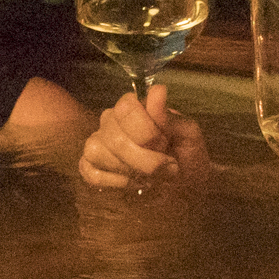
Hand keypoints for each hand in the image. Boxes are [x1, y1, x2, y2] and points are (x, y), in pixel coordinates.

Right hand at [77, 84, 206, 190]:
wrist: (186, 187)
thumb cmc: (187, 157)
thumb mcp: (188, 135)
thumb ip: (169, 117)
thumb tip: (157, 91)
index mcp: (134, 107)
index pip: (125, 108)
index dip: (147, 132)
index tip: (166, 146)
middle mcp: (110, 121)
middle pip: (113, 136)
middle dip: (145, 159)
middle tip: (167, 168)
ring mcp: (97, 144)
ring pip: (98, 153)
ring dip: (131, 171)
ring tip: (153, 178)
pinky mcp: (89, 167)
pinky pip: (91, 173)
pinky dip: (116, 183)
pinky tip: (135, 183)